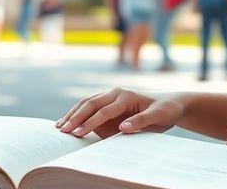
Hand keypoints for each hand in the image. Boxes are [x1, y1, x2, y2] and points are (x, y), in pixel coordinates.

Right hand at [56, 88, 184, 138]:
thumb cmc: (165, 111)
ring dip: (72, 114)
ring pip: (86, 103)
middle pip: (90, 104)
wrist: (168, 104)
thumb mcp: (159, 117)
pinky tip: (64, 122)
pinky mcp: (106, 104)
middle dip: (75, 117)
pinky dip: (75, 114)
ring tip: (59, 127)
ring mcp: (109, 97)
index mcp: (126, 96)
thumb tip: (122, 127)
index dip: (91, 122)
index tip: (79, 133)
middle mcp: (115, 94)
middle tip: (63, 130)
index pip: (104, 110)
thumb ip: (141, 121)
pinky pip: (88, 107)